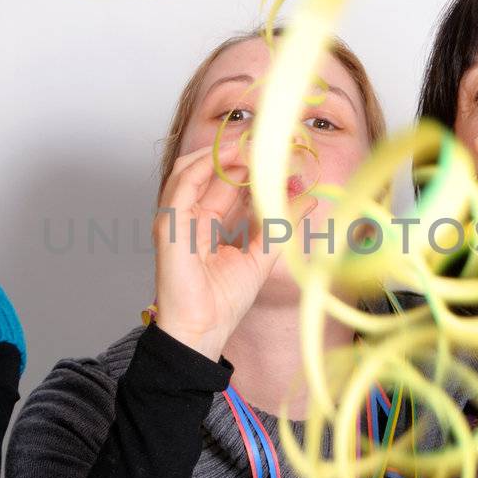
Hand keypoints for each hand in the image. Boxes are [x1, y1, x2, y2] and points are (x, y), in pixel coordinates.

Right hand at [151, 138, 310, 360]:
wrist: (203, 330)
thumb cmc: (224, 302)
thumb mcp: (263, 255)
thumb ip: (282, 225)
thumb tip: (309, 199)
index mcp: (208, 224)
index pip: (227, 184)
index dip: (250, 168)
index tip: (279, 158)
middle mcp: (190, 216)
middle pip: (209, 172)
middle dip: (237, 155)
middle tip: (267, 147)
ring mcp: (176, 218)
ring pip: (191, 169)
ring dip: (219, 154)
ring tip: (249, 149)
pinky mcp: (168, 223)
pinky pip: (182, 183)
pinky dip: (203, 165)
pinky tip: (230, 159)